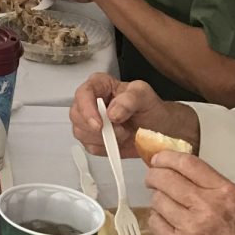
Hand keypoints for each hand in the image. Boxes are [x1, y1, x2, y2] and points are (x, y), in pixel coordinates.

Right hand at [70, 72, 184, 157]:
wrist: (157, 128)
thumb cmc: (150, 109)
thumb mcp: (145, 96)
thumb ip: (130, 99)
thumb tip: (112, 112)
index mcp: (100, 85)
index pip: (83, 93)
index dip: (87, 109)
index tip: (99, 124)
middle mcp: (91, 102)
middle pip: (77, 115)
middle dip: (97, 128)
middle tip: (119, 131)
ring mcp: (89, 121)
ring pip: (80, 132)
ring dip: (103, 139)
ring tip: (123, 134)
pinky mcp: (92, 138)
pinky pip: (89, 147)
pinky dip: (104, 148)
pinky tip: (117, 142)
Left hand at [145, 153, 234, 234]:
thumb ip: (212, 189)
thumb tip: (182, 174)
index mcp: (226, 193)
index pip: (187, 163)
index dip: (167, 157)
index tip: (159, 158)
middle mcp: (206, 207)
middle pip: (165, 178)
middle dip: (154, 175)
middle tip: (153, 179)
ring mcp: (189, 227)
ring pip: (157, 200)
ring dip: (158, 200)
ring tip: (167, 206)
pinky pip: (155, 222)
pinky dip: (158, 219)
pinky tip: (167, 224)